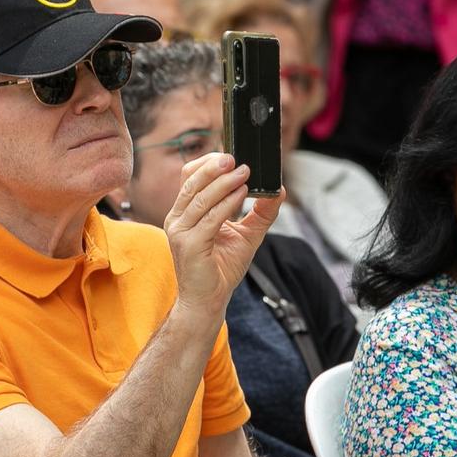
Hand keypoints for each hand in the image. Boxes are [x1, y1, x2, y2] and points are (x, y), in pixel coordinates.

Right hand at [163, 155, 281, 317]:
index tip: (233, 155)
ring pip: (200, 197)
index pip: (190, 177)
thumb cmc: (221, 268)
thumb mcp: (246, 234)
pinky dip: (226, 203)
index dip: (208, 163)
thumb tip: (279, 189)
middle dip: (215, 167)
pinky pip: (209, 218)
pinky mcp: (189, 245)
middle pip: (192, 182)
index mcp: (185, 212)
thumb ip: (261, 212)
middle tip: (237, 157)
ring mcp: (180, 231)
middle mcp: (177, 219)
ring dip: (224, 182)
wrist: (208, 301)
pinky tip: (242, 194)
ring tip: (244, 172)